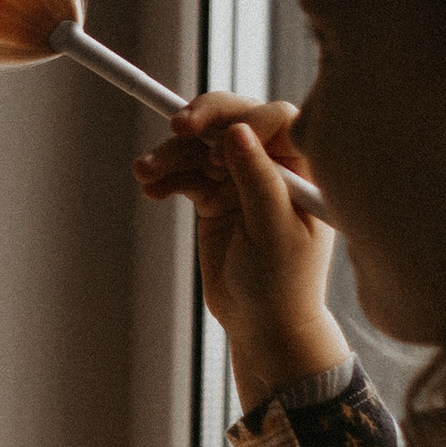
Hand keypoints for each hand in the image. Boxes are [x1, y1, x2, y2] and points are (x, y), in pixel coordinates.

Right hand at [136, 95, 339, 408]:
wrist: (262, 326)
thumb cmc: (284, 285)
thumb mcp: (275, 232)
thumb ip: (259, 180)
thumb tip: (239, 132)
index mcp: (301, 169)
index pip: (276, 120)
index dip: (247, 120)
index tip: (221, 148)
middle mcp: (271, 166)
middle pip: (234, 120)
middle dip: (204, 119)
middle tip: (177, 126)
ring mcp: (240, 179)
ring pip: (201, 147)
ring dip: (172, 153)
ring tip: (144, 171)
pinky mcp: (214, 196)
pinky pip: (186, 173)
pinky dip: (167, 177)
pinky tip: (152, 190)